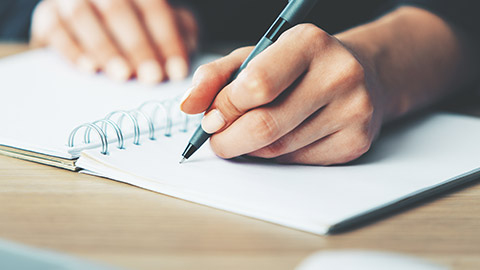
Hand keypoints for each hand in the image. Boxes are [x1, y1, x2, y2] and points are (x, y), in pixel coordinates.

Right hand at [31, 0, 197, 83]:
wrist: (91, 16)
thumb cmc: (138, 23)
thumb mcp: (164, 23)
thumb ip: (179, 33)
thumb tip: (184, 57)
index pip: (154, 7)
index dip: (167, 40)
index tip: (177, 72)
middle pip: (118, 10)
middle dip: (138, 46)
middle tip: (152, 77)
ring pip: (83, 16)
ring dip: (105, 48)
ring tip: (123, 75)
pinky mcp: (49, 15)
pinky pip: (55, 29)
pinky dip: (73, 50)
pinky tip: (90, 69)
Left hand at [180, 24, 383, 164]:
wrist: (360, 74)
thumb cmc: (297, 65)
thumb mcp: (255, 56)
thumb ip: (215, 76)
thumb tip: (188, 106)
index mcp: (309, 42)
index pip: (256, 85)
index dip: (224, 108)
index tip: (211, 118)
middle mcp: (339, 74)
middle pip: (266, 125)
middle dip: (229, 139)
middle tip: (218, 139)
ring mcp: (353, 110)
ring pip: (278, 149)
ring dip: (252, 148)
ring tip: (251, 132)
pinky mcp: (356, 142)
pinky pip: (298, 162)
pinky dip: (278, 156)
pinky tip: (283, 137)